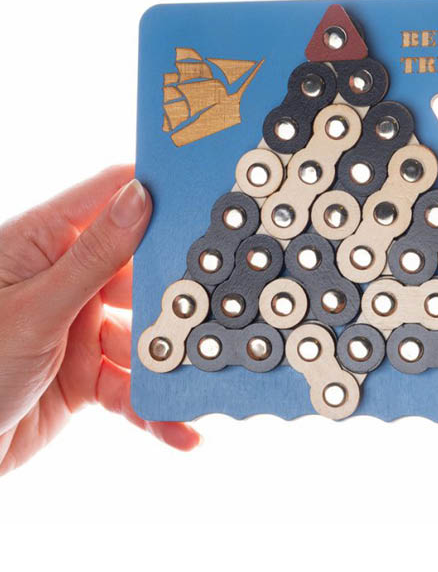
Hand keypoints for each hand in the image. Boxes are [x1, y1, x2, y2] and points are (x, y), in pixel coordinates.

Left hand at [0, 167, 199, 474]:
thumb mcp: (36, 309)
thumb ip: (94, 256)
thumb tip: (140, 198)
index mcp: (43, 244)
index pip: (108, 199)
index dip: (155, 191)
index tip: (205, 191)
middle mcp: (65, 280)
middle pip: (139, 270)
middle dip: (175, 291)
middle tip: (220, 297)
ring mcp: (78, 326)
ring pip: (141, 333)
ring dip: (167, 361)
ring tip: (201, 379)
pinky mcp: (86, 372)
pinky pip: (130, 383)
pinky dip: (152, 406)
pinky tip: (180, 427)